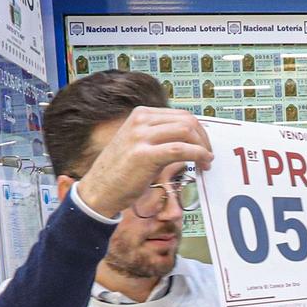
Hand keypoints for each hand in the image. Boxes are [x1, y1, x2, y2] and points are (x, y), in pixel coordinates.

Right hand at [73, 107, 214, 218]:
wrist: (98, 191)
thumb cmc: (119, 173)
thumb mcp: (138, 145)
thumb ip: (158, 137)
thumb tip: (188, 138)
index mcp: (140, 115)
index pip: (180, 114)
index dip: (198, 130)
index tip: (204, 145)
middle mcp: (140, 121)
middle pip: (187, 120)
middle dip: (204, 137)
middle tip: (209, 154)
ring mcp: (141, 136)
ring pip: (186, 131)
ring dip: (203, 147)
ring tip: (206, 162)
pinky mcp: (145, 154)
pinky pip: (181, 149)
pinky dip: (198, 155)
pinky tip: (203, 163)